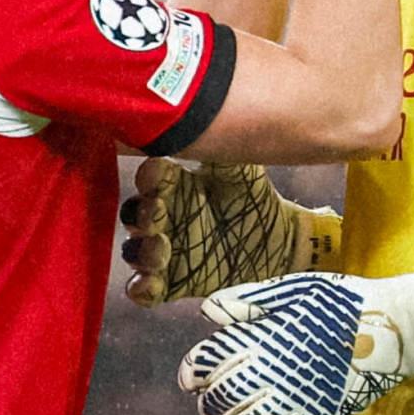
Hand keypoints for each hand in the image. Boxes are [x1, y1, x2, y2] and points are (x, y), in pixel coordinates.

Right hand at [120, 158, 340, 306]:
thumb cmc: (254, 198)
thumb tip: (209, 124)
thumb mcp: (241, 171)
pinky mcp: (174, 282)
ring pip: (135, 250)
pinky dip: (141, 289)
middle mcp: (163, 215)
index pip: (150, 177)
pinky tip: (150, 284)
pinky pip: (145, 290)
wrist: (279, 241)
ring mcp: (165, 250)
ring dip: (141, 249)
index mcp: (174, 184)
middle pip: (134, 213)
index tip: (159, 174)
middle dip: (140, 213)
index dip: (150, 177)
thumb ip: (222, 150)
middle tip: (157, 212)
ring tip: (160, 246)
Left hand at [179, 253, 413, 414]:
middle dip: (209, 405)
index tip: (194, 378)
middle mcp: (272, 373)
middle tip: (217, 402)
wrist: (392, 327)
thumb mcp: (294, 288)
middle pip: (217, 402)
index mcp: (261, 338)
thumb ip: (248, 299)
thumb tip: (207, 312)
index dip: (192, 373)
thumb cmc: (341, 303)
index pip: (205, 364)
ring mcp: (295, 402)